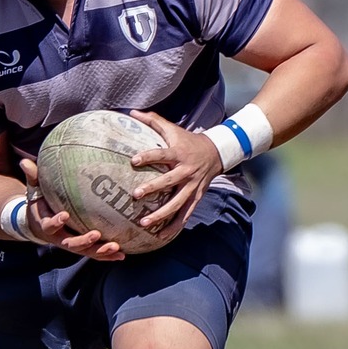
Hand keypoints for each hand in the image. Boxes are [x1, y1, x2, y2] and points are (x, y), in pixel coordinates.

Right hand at [17, 158, 124, 261]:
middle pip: (71, 244)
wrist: (39, 223)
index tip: (64, 215)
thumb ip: (32, 178)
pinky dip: (107, 256)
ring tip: (116, 248)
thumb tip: (24, 161)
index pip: (49, 225)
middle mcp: (59, 238)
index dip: (56, 222)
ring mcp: (71, 244)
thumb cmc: (39, 203)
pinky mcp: (81, 247)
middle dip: (83, 241)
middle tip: (96, 235)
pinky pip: (94, 253)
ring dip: (100, 251)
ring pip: (85, 251)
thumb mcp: (34, 191)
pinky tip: (122, 254)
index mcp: (46, 225)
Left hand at [126, 110, 219, 232]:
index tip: (133, 160)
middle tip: (136, 195)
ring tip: (144, 224)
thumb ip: (152, 120)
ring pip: (178, 203)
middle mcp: (186, 171)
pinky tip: (161, 236)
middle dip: (153, 188)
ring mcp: (193, 186)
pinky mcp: (197, 197)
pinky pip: (186, 214)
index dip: (148, 156)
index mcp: (179, 154)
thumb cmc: (188, 140)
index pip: (161, 154)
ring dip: (162, 215)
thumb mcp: (173, 129)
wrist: (217, 153)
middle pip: (169, 181)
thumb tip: (130, 112)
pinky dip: (175, 226)